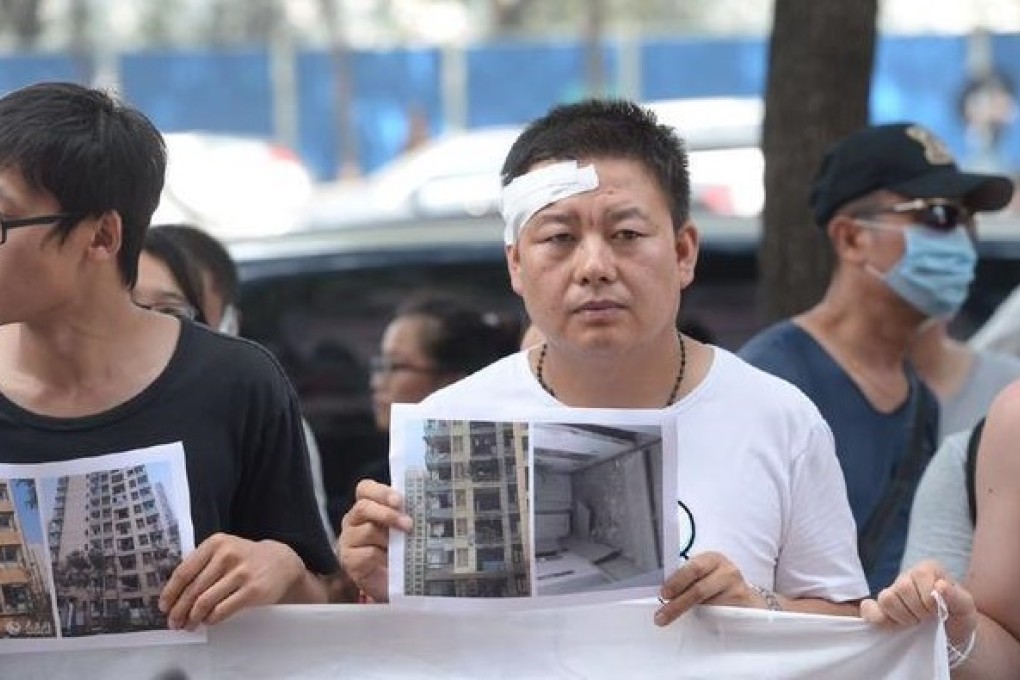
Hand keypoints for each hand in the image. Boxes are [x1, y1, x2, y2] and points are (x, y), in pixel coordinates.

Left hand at [159, 533, 305, 629]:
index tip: (164, 607)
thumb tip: (174, 594)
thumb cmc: (245, 559)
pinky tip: (208, 621)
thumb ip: (202, 564)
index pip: (184, 571)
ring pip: (205, 602)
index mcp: (215, 543)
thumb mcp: (224, 550)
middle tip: (174, 623)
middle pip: (192, 589)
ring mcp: (241, 573)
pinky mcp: (252, 590)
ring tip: (189, 625)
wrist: (281, 562)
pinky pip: (222, 610)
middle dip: (179, 610)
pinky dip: (211, 619)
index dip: (170, 592)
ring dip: (192, 618)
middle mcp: (227, 555)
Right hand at [337, 479, 411, 602]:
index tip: (400, 500)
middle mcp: (353, 520)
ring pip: (368, 530)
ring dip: (390, 538)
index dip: (381, 492)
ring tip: (404, 546)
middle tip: (408, 524)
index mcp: (366, 507)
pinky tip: (391, 561)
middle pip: (363, 507)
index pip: (365, 489)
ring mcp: (348, 539)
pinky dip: (383, 557)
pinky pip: (367, 553)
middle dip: (388, 514)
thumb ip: (405, 514)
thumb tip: (423, 503)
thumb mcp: (401, 529)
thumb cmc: (396, 550)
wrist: (390, 582)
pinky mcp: (349, 560)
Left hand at [654, 551, 760, 625]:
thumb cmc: (715, 585)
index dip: (677, 581)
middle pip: (699, 590)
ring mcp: (737, 590)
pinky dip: (707, 624)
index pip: (693, 568)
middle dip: (678, 605)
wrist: (744, 598)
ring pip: (709, 607)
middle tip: (662, 616)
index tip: (663, 595)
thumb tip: (661, 596)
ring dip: (689, 616)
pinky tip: (697, 627)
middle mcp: (727, 572)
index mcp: (712, 559)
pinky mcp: (744, 608)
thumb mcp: (703, 575)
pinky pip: (722, 618)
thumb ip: (686, 580)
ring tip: (673, 622)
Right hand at [860, 560, 976, 649]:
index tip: (938, 611)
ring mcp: (890, 592)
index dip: (929, 599)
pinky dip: (877, 618)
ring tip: (914, 623)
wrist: (951, 638)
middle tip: (927, 619)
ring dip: (902, 617)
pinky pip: (867, 608)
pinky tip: (894, 626)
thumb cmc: (958, 618)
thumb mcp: (966, 608)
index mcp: (927, 569)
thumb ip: (956, 596)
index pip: (919, 575)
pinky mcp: (879, 608)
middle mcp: (906, 576)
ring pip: (885, 598)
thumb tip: (940, 585)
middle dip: (917, 610)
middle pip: (901, 587)